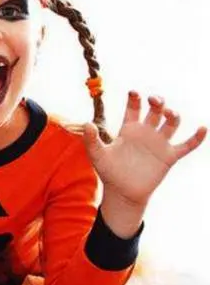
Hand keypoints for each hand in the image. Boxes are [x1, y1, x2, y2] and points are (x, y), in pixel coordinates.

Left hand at [84, 91, 205, 208]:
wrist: (122, 192)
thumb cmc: (109, 172)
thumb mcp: (98, 155)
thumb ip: (92, 140)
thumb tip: (87, 124)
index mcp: (129, 129)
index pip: (134, 108)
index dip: (134, 99)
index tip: (133, 92)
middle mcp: (146, 133)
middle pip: (155, 111)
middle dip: (157, 102)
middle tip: (154, 100)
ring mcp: (159, 143)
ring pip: (171, 123)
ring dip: (172, 115)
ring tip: (168, 113)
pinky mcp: (169, 156)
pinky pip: (187, 145)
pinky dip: (196, 138)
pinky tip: (203, 128)